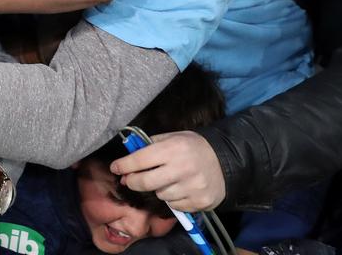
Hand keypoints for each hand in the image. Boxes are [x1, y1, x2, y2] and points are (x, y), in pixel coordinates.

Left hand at [110, 131, 226, 211]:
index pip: (140, 159)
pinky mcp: (199, 201)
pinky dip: (173, 198)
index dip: (123, 165)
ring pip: (160, 195)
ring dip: (157, 189)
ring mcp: (192, 187)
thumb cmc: (193, 147)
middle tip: (129, 179)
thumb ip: (150, 145)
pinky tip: (180, 188)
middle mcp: (182, 168)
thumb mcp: (173, 137)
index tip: (115, 168)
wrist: (226, 162)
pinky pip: (175, 205)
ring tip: (166, 180)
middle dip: (132, 181)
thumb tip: (127, 160)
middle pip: (145, 182)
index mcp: (174, 148)